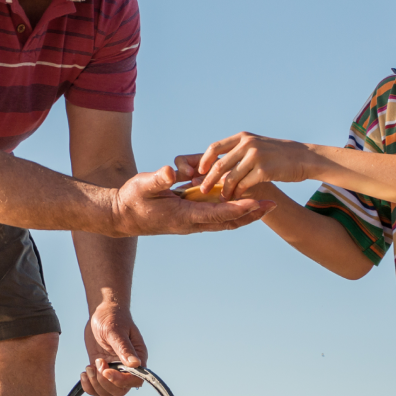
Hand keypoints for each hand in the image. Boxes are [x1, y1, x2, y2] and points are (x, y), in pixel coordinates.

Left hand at [81, 296, 147, 395]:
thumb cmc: (112, 318)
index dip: (120, 381)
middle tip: (97, 363)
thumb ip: (124, 348)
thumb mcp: (116, 331)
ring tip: (89, 367)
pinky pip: (97, 389)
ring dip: (96, 385)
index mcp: (137, 358)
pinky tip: (84, 372)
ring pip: (109, 394)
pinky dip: (89, 387)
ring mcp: (114, 371)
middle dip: (105, 382)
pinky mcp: (101, 370)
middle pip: (120, 391)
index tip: (106, 370)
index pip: (134, 380)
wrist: (102, 313)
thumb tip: (136, 364)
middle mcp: (127, 368)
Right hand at [108, 165, 270, 235]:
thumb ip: (158, 179)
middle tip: (273, 204)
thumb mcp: (143, 186)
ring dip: (245, 214)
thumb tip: (171, 172)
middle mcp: (192, 223)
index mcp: (184, 216)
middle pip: (228, 221)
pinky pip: (216, 217)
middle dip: (251, 214)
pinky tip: (241, 202)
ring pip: (225, 221)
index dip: (240, 208)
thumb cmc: (131, 200)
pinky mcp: (189, 218)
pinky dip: (232, 211)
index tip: (259, 202)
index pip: (218, 213)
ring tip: (264, 205)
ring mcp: (191, 222)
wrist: (121, 217)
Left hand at [196, 132, 317, 198]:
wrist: (304, 157)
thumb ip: (238, 151)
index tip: (198, 173)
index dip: (204, 162)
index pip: (214, 148)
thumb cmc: (277, 155)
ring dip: (223, 190)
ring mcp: (256, 156)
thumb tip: (216, 164)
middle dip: (208, 180)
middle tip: (202, 190)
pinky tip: (235, 198)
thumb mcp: (257, 145)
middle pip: (219, 164)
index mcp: (243, 137)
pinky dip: (237, 193)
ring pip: (230, 177)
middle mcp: (248, 144)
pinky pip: (244, 185)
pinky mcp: (264, 170)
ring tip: (221, 198)